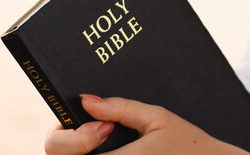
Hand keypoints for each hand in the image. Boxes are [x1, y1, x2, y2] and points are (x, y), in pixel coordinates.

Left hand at [44, 94, 249, 154]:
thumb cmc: (186, 144)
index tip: (103, 128)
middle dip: (71, 142)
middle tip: (101, 130)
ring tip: (104, 135)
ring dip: (80, 149)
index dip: (73, 138)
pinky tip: (109, 145)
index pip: (63, 150)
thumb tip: (87, 100)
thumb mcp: (157, 118)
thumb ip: (120, 109)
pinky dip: (93, 154)